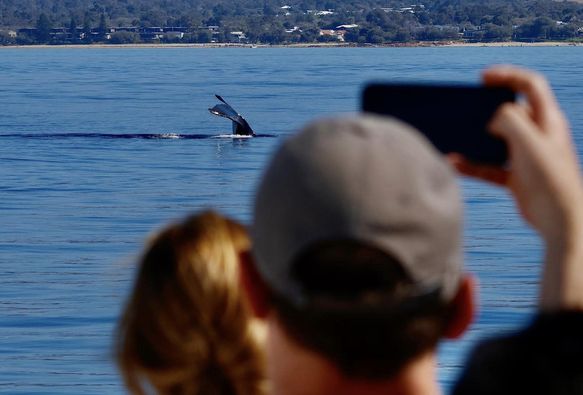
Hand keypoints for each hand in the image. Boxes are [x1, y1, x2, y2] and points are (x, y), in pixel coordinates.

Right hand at [449, 66, 582, 310]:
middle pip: (510, 111)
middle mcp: (538, 135)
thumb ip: (509, 120)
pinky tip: (455, 164)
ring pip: (496, 140)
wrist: (559, 220)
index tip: (482, 78)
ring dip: (475, 140)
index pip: (530, 85)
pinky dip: (471, 165)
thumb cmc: (550, 179)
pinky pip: (488, 165)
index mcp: (548, 120)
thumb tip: (492, 118)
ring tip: (456, 137)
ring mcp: (526, 156)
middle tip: (466, 107)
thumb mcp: (528, 141)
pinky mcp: (515, 177)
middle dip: (486, 108)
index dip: (507, 75)